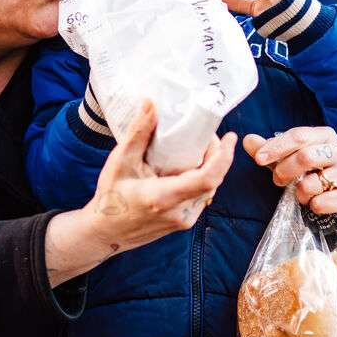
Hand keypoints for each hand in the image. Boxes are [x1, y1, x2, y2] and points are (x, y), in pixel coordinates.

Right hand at [88, 101, 236, 253]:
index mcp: (164, 197)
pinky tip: (189, 165)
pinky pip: (202, 196)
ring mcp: (184, 220)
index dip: (224, 157)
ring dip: (210, 166)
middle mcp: (180, 212)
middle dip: (216, 154)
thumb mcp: (120, 162)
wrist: (107, 232)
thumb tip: (151, 104)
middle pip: (213, 179)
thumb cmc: (110, 197)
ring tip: (199, 145)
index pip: (207, 178)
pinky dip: (201, 178)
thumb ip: (138, 133)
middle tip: (206, 134)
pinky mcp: (185, 222)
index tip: (230, 137)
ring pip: (210, 188)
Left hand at [243, 127, 336, 216]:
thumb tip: (248, 140)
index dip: (275, 148)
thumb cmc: (309, 174)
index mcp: (325, 135)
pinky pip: (321, 202)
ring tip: (300, 193)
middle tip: (278, 180)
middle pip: (305, 157)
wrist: (335, 201)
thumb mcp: (285, 160)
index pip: (298, 136)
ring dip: (299, 192)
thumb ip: (267, 150)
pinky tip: (315, 203)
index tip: (258, 159)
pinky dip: (311, 205)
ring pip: (312, 182)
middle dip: (285, 171)